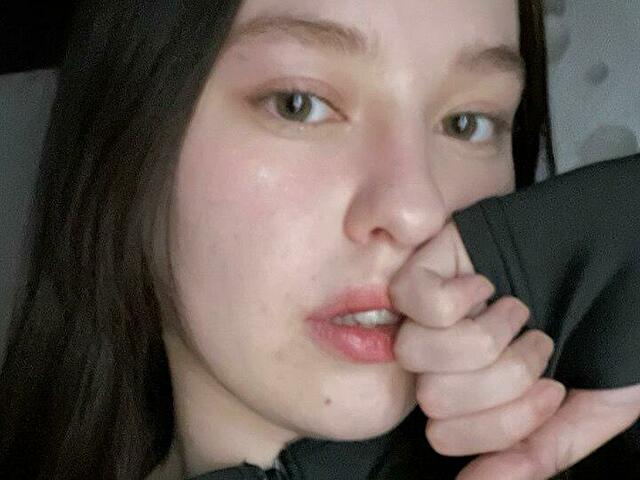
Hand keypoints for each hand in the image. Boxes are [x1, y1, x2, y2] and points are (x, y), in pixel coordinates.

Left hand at [389, 221, 639, 478]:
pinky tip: (487, 286)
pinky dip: (457, 297)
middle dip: (501, 380)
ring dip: (484, 337)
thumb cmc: (613, 324)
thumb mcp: (591, 406)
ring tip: (517, 315)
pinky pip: (413, 299)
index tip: (555, 389)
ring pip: (417, 353)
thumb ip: (534, 453)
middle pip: (432, 399)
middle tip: (541, 345)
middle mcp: (446, 356)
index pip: (444, 437)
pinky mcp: (425, 266)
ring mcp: (431, 312)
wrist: (624, 248)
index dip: (501, 424)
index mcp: (476, 393)